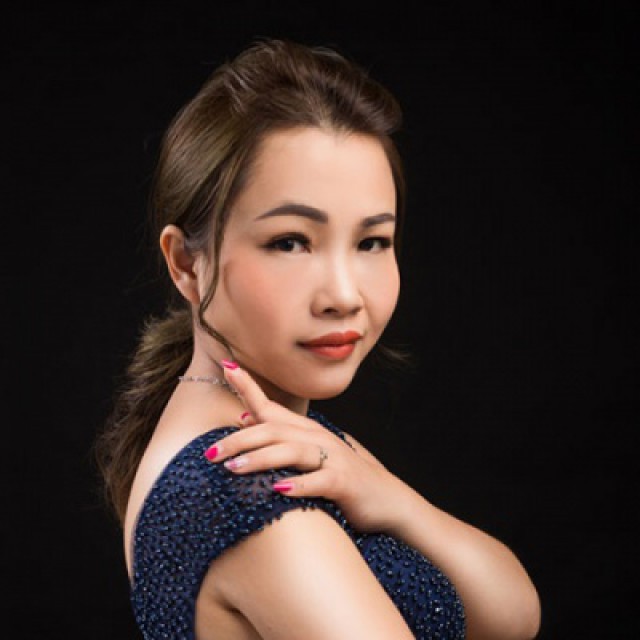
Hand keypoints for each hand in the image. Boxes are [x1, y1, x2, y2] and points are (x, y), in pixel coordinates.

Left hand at [205, 363, 408, 533]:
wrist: (387, 500)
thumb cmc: (342, 478)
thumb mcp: (309, 455)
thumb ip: (278, 436)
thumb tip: (244, 419)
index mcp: (307, 432)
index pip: (271, 406)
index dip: (248, 386)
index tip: (226, 365)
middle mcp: (318, 439)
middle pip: (274, 431)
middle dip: (240, 439)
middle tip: (209, 453)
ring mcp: (333, 458)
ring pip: (293, 452)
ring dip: (262, 459)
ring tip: (234, 467)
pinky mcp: (344, 482)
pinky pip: (320, 481)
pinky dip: (300, 485)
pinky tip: (279, 491)